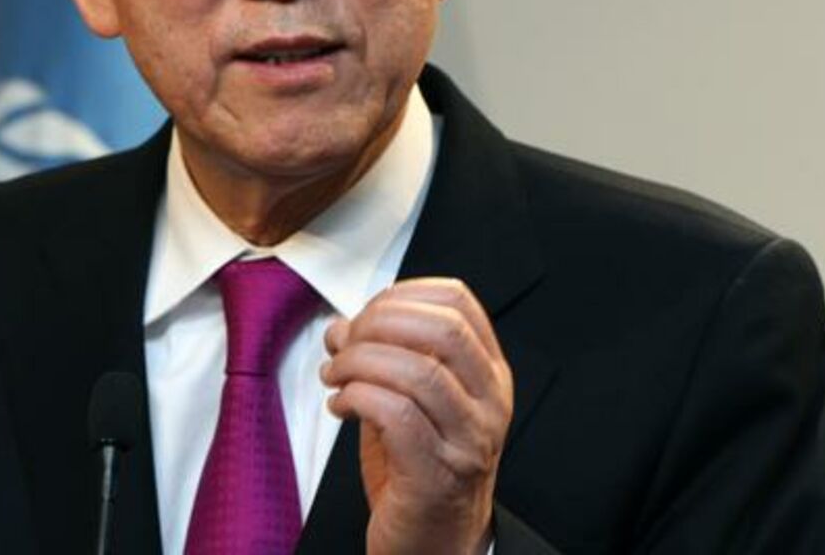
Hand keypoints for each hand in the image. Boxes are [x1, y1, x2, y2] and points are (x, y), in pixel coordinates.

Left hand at [321, 278, 512, 554]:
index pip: (459, 302)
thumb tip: (340, 326)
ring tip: (335, 376)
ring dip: (359, 363)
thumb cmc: (417, 470)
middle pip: (443, 329)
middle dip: (379, 323)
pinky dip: (358, 399)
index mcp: (487, 374)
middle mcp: (490, 403)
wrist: (432, 545)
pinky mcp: (438, 475)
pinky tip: (341, 407)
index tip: (366, 312)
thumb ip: (380, 358)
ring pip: (418, 371)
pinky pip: (398, 416)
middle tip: (344, 344)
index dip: (403, 294)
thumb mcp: (407, 400)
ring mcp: (469, 440)